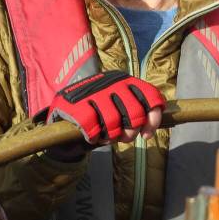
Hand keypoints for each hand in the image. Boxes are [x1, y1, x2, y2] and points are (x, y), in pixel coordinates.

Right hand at [41, 71, 163, 151]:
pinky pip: (92, 126)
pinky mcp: (76, 104)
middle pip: (134, 114)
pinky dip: (94, 136)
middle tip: (124, 138)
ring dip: (111, 136)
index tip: (147, 135)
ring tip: (107, 137)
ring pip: (113, 122)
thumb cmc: (99, 108)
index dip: (153, 119)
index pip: (150, 96)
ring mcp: (94, 92)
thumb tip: (149, 130)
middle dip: (131, 132)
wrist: (65, 103)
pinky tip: (93, 137)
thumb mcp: (120, 103)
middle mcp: (113, 83)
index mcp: (126, 81)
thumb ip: (136, 111)